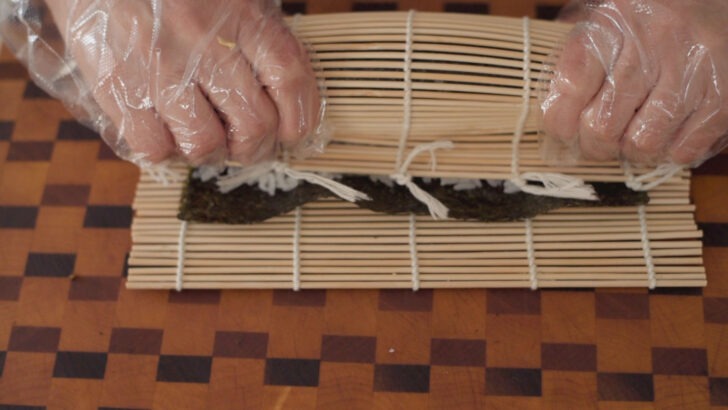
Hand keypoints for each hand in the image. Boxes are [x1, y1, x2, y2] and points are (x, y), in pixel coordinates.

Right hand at [46, 0, 321, 164]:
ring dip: (211, 152)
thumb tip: (285, 89)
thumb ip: (259, 30)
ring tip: (203, 138)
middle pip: (254, 124)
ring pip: (205, 144)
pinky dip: (164, 150)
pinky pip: (153, 146)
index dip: (300, 118)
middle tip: (245, 143)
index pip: (290, 80)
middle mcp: (205, 42)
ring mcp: (160, 68)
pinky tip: (164, 131)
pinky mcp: (117, 86)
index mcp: (241, 13)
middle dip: (256, 147)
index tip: (292, 132)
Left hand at [541, 0, 727, 165]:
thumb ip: (575, 57)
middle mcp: (653, 42)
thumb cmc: (649, 19)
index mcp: (614, 21)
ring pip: (642, 143)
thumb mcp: (605, 19)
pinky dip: (669, 151)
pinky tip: (668, 131)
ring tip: (634, 134)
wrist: (716, 4)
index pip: (571, 86)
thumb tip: (553, 112)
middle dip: (594, 145)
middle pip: (602, 125)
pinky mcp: (722, 97)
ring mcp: (692, 70)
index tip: (563, 130)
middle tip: (599, 140)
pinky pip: (682, 149)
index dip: (559, 122)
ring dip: (632, 150)